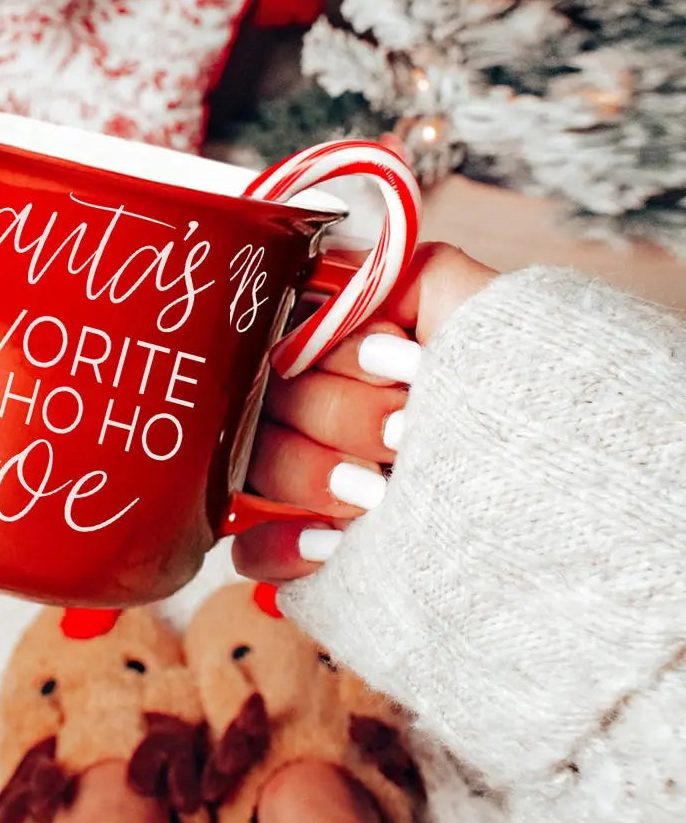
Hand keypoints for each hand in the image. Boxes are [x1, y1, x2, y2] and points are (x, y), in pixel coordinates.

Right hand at [233, 242, 497, 583]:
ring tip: (382, 493)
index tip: (401, 366)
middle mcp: (325, 417)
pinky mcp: (316, 549)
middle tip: (407, 432)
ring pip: (256, 469)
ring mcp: (315, 485)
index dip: (333, 355)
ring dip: (312, 475)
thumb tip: (333, 271)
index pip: (286, 342)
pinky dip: (282, 546)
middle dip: (344, 416)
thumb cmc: (526, 403)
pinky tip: (330, 544)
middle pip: (268, 405)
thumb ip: (409, 275)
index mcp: (348, 362)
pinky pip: (254, 551)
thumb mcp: (482, 315)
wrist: (567, 505)